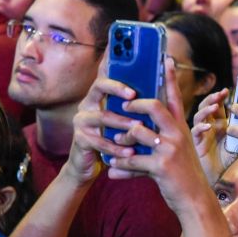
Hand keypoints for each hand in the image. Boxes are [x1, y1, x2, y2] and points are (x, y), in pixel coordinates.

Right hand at [68, 57, 136, 186]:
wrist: (89, 165)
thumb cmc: (111, 139)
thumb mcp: (122, 121)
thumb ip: (132, 106)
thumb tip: (157, 87)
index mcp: (98, 96)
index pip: (105, 75)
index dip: (116, 71)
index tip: (133, 74)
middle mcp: (87, 104)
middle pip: (99, 87)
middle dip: (117, 89)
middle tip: (133, 96)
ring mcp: (81, 121)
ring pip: (101, 116)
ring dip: (121, 122)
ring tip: (138, 127)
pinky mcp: (80, 139)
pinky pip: (99, 141)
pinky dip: (116, 147)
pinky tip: (130, 152)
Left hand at [110, 58, 212, 213]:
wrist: (194, 199)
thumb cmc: (182, 174)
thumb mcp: (176, 150)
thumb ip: (158, 138)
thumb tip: (133, 130)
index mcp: (180, 127)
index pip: (174, 97)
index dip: (170, 77)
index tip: (166, 57)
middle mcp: (177, 133)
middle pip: (154, 106)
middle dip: (134, 105)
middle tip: (123, 107)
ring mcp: (170, 149)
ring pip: (138, 132)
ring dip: (121, 139)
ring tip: (114, 145)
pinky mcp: (161, 166)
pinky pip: (132, 159)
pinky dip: (120, 164)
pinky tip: (112, 170)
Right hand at [191, 88, 230, 183]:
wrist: (224, 181)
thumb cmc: (233, 162)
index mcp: (219, 125)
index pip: (218, 106)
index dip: (221, 97)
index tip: (228, 90)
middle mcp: (208, 128)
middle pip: (206, 107)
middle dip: (213, 98)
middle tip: (221, 93)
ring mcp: (201, 136)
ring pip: (199, 116)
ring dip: (207, 109)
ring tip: (216, 106)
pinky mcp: (197, 145)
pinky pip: (195, 132)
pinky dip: (202, 127)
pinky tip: (209, 126)